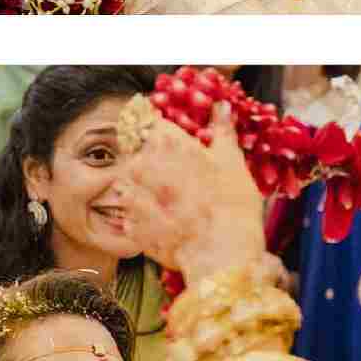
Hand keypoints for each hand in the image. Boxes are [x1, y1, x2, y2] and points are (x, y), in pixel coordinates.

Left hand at [121, 102, 265, 285]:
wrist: (221, 255)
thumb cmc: (232, 205)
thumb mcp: (233, 162)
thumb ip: (223, 131)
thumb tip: (222, 106)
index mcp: (167, 143)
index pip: (146, 120)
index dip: (156, 126)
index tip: (167, 137)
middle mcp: (142, 165)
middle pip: (133, 151)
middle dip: (149, 157)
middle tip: (174, 173)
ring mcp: (133, 196)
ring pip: (128, 181)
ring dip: (142, 184)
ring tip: (168, 199)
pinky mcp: (130, 224)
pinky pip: (130, 212)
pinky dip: (142, 213)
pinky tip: (164, 220)